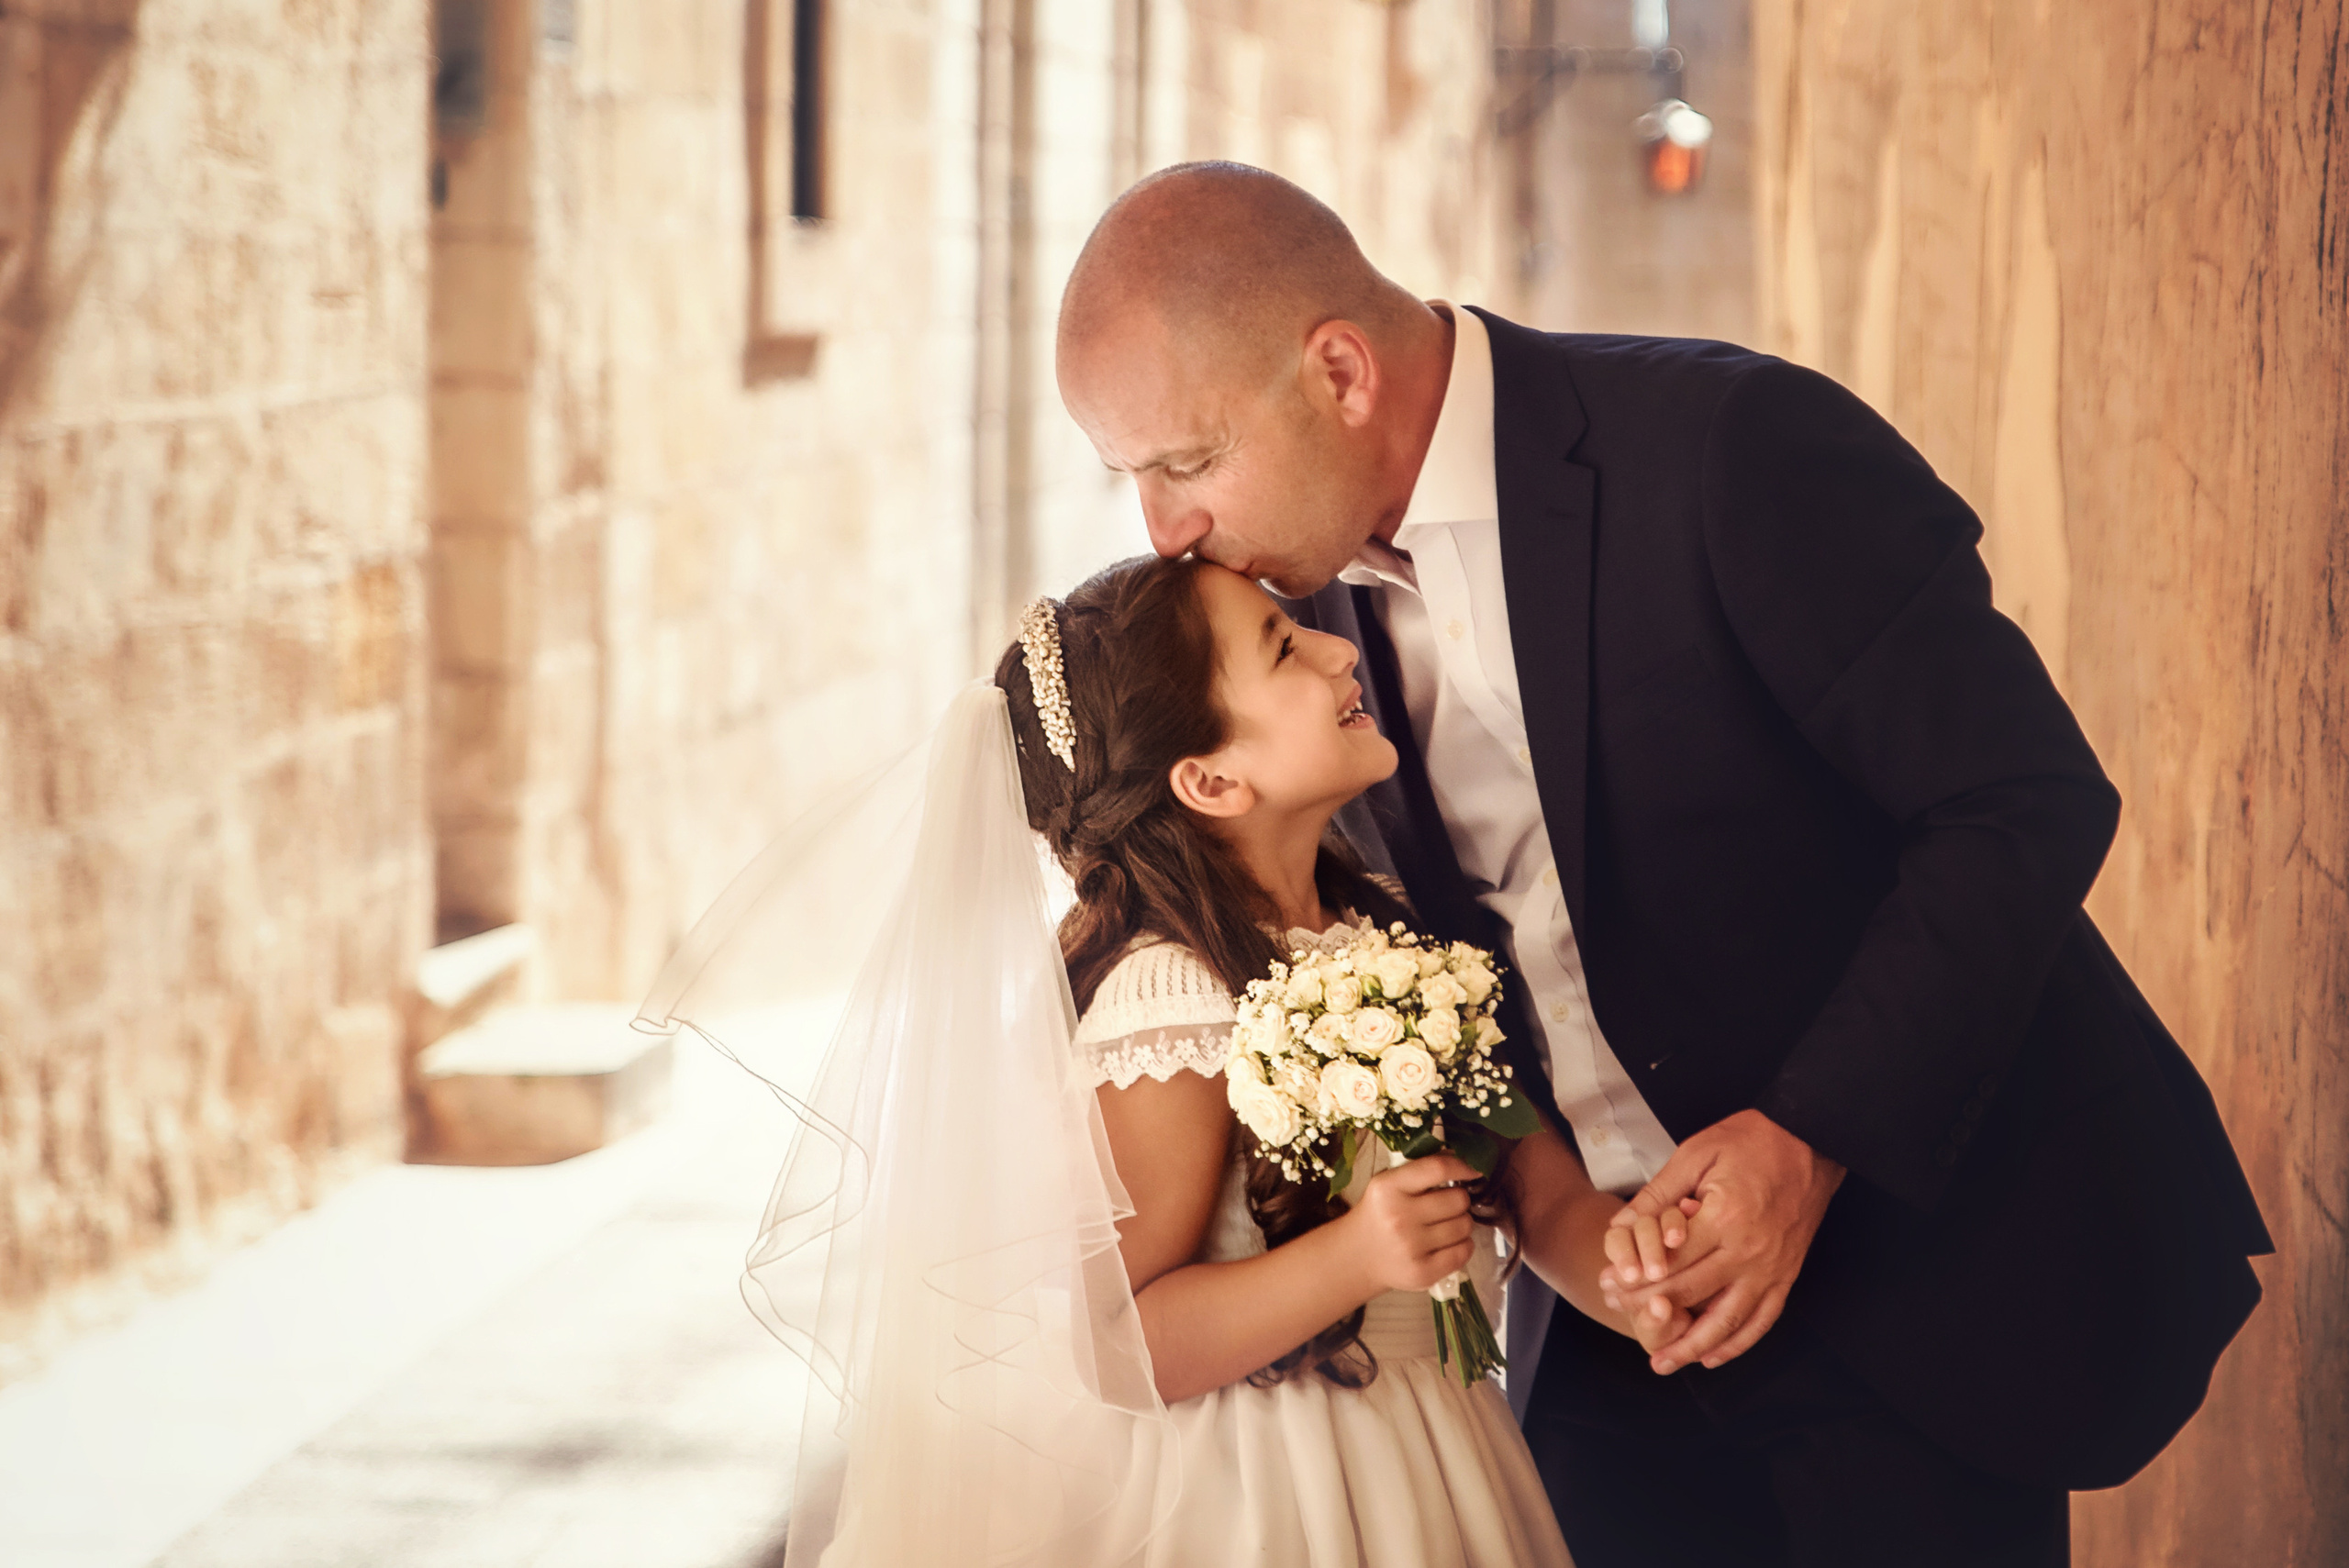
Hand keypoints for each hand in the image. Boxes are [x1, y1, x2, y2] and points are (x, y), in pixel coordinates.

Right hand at [1342, 1153, 1477, 1292]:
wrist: (1358, 1256)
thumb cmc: (1380, 1213)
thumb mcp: (1389, 1184)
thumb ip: (1420, 1169)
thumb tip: (1459, 1157)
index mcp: (1388, 1188)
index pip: (1437, 1169)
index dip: (1463, 1166)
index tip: (1474, 1171)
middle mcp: (1399, 1217)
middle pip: (1458, 1200)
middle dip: (1459, 1200)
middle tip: (1448, 1205)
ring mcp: (1411, 1248)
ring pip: (1465, 1226)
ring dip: (1461, 1223)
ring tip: (1445, 1225)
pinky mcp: (1423, 1273)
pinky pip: (1464, 1252)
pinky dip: (1463, 1245)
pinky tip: (1447, 1243)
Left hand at [1609, 1110, 1844, 1374]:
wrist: (1812, 1141)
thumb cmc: (1753, 1141)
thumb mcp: (1697, 1152)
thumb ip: (1659, 1192)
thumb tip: (1621, 1222)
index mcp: (1725, 1218)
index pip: (1671, 1262)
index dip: (1637, 1277)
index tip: (1611, 1286)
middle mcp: (1749, 1252)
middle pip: (1691, 1293)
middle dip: (1650, 1309)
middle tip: (1620, 1314)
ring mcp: (1771, 1269)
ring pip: (1727, 1321)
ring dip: (1692, 1346)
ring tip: (1662, 1362)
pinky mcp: (1787, 1276)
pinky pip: (1762, 1320)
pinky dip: (1737, 1344)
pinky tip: (1712, 1357)